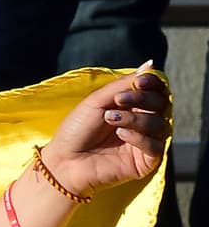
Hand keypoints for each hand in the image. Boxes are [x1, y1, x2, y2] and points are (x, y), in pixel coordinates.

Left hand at [38, 64, 171, 197]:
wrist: (64, 160)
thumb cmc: (77, 129)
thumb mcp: (98, 100)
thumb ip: (124, 84)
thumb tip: (150, 65)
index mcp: (132, 106)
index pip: (155, 90)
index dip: (152, 83)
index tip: (140, 81)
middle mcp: (141, 122)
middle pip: (161, 104)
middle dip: (143, 99)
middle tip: (119, 100)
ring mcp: (144, 142)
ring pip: (159, 124)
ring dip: (135, 118)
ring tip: (111, 119)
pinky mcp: (145, 162)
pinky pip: (156, 146)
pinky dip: (139, 137)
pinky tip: (121, 135)